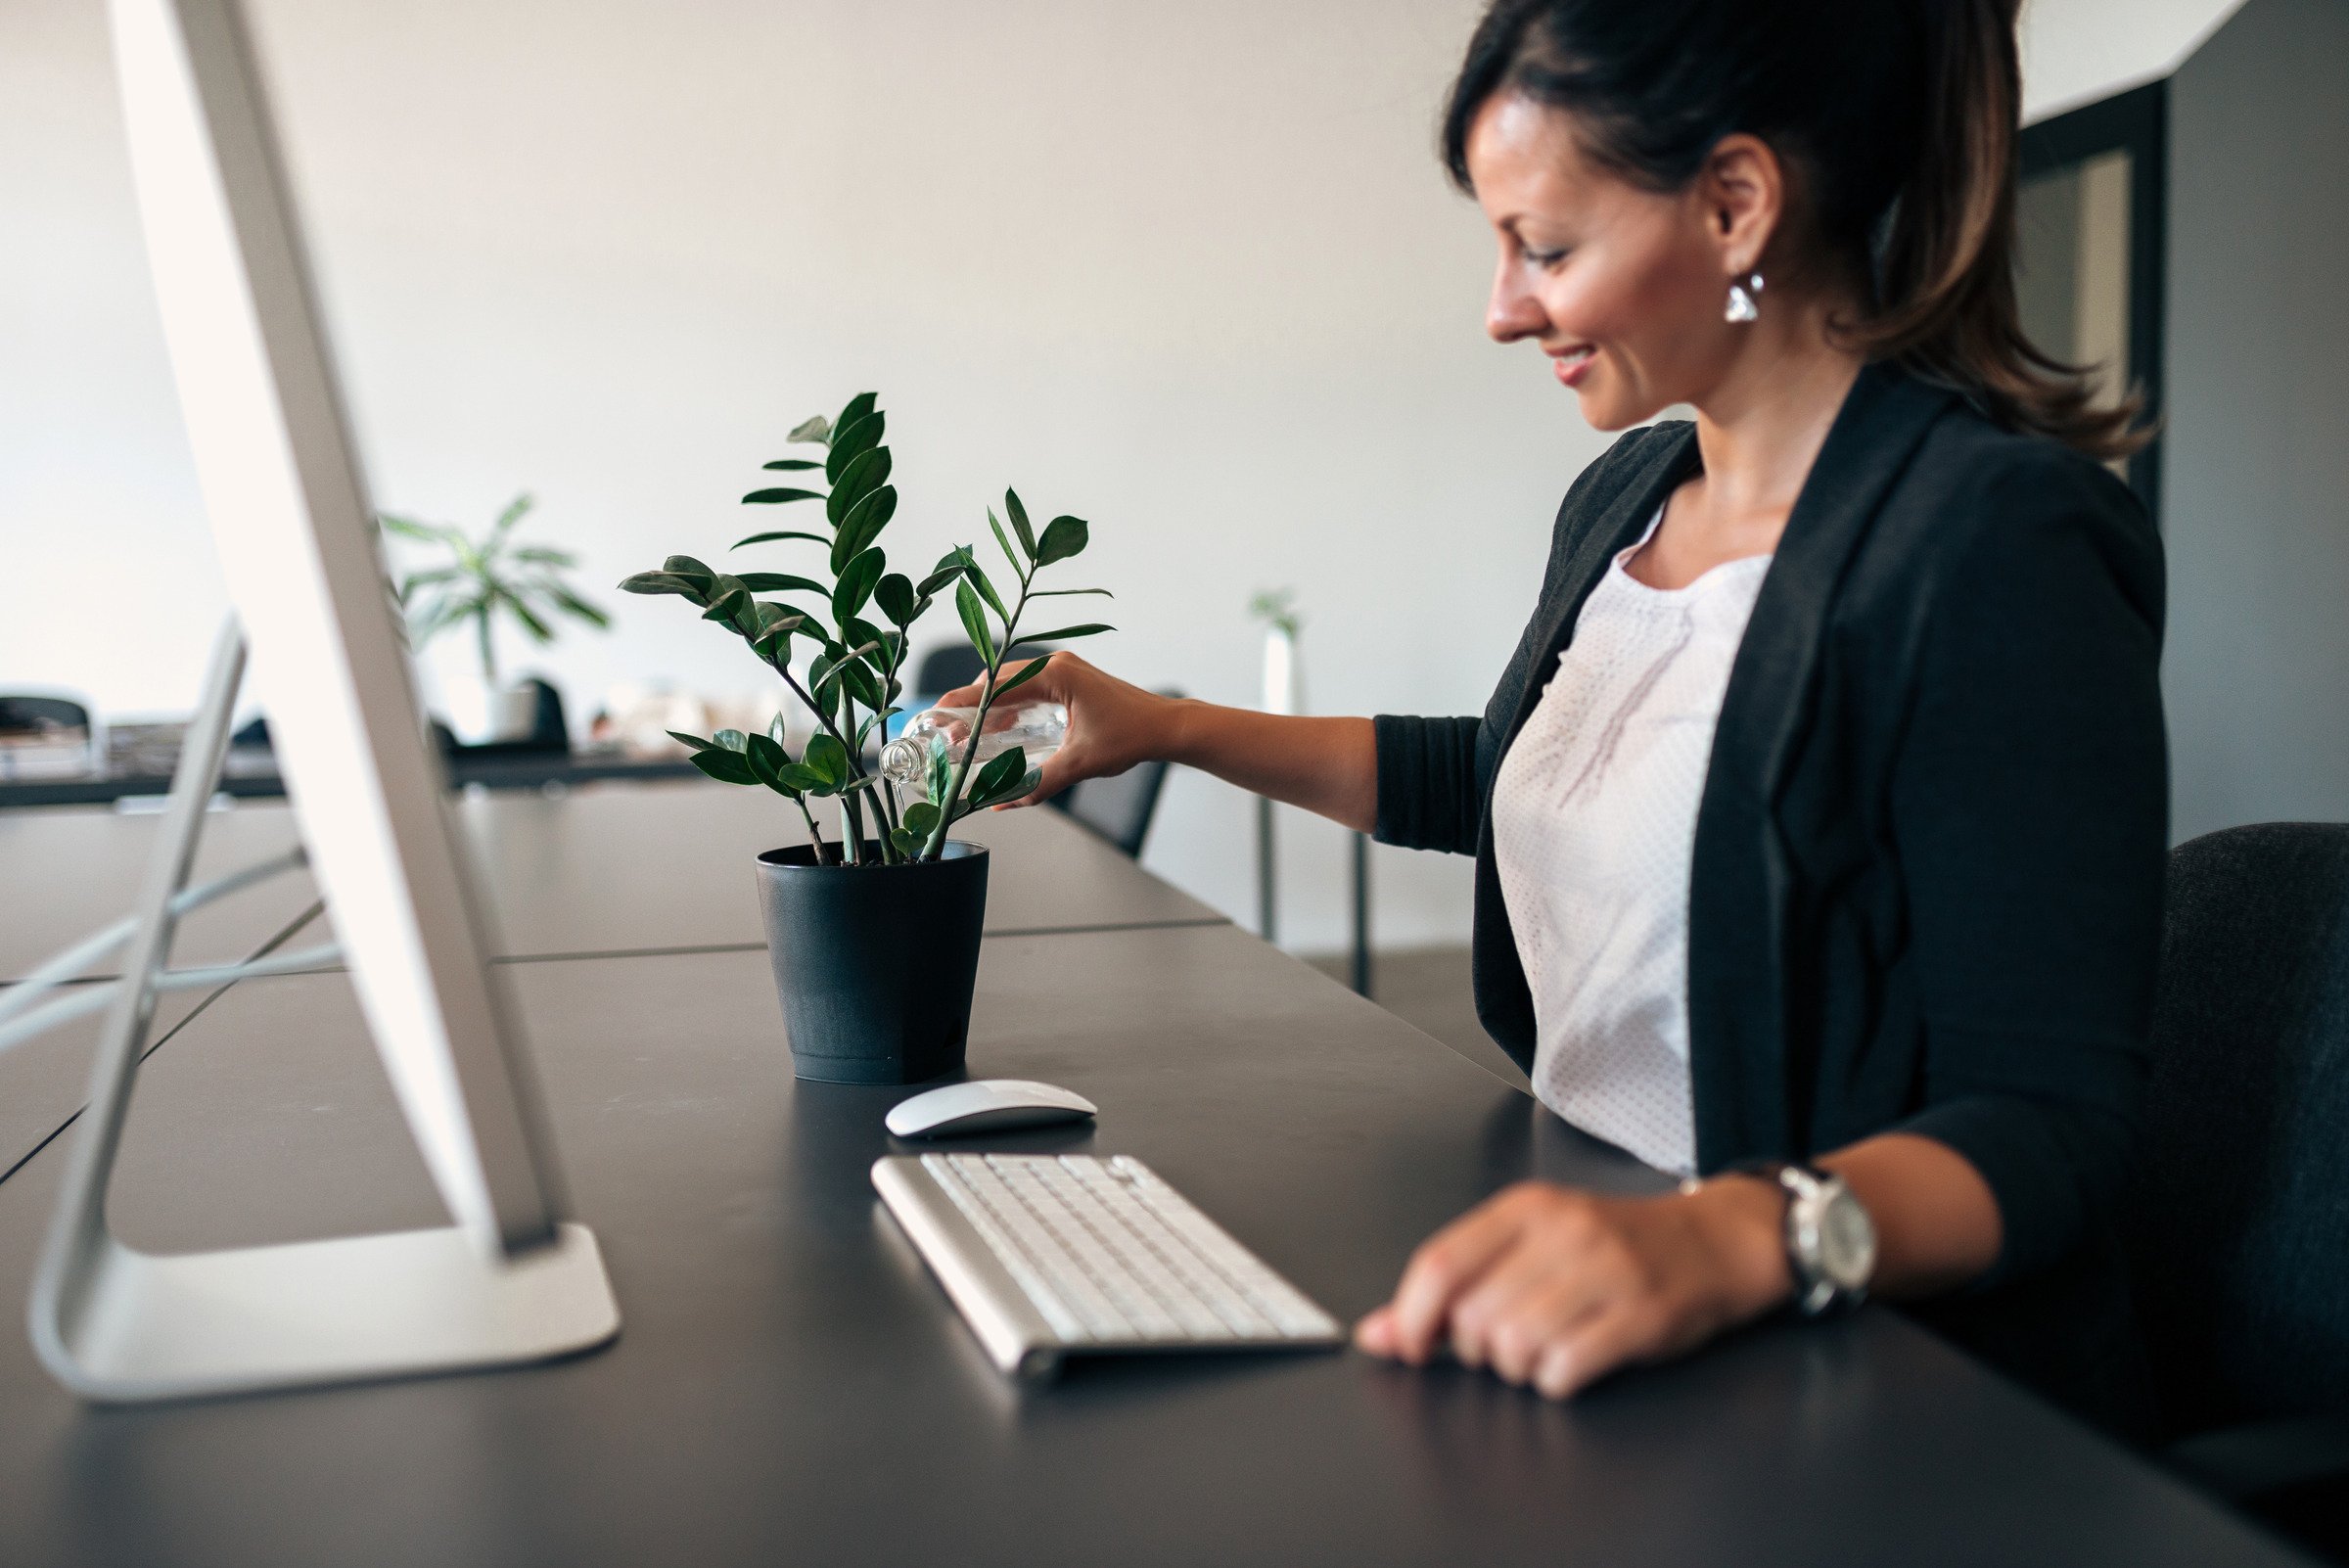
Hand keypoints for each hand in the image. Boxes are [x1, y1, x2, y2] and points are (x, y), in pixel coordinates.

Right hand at [934, 652, 1183, 807]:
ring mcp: (1065, 669)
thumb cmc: (1129, 738)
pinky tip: (1004, 729)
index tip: (937, 712)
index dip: (963, 701)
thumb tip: (1003, 802)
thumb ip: (1038, 784)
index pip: (996, 686)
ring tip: (972, 735)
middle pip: (999, 680)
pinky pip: (1029, 688)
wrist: (1166, 727)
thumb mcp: (1079, 764)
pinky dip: (1012, 705)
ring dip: (991, 707)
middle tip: (952, 734)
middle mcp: (1056, 664)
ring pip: (1013, 684)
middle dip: (973, 707)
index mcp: (1055, 674)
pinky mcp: (1071, 679)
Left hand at [1353, 1178, 1792, 1398]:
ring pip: (1515, 1346)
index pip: (1440, 1263)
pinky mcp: (1640, 1316)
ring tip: (1540, 1353)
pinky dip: (1555, 1382)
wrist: (1711, 1241)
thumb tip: (1377, 1334)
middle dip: (1476, 1349)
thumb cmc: (1612, 1245)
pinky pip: (1565, 1370)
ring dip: (1517, 1369)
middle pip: (1474, 1316)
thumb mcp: (1531, 1242)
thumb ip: (1453, 1283)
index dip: (1411, 1317)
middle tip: (1503, 1343)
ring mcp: (1605, 1273)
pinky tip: (1571, 1364)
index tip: (1410, 1346)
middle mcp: (1562, 1232)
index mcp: (1526, 1208)